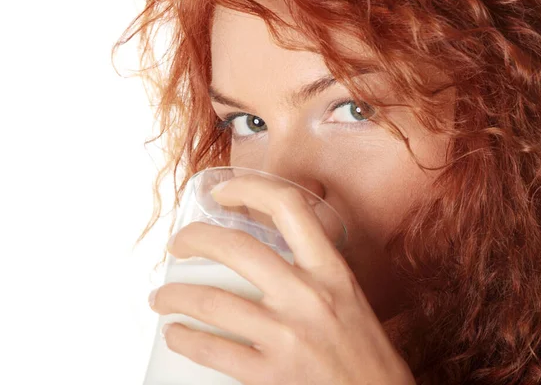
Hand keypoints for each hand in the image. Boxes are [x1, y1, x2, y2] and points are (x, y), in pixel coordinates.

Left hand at [149, 174, 415, 384]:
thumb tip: (271, 253)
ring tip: (161, 297)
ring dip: (175, 295)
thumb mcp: (349, 299)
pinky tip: (175, 335)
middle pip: (236, 248)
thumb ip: (315, 273)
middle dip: (193, 239)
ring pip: (212, 301)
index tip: (221, 193)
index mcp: (332, 272)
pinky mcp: (272, 375)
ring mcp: (289, 336)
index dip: (248, 188)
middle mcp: (309, 296)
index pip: (289, 208)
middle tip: (178, 246)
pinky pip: (213, 351)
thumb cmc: (365, 356)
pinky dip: (184, 340)